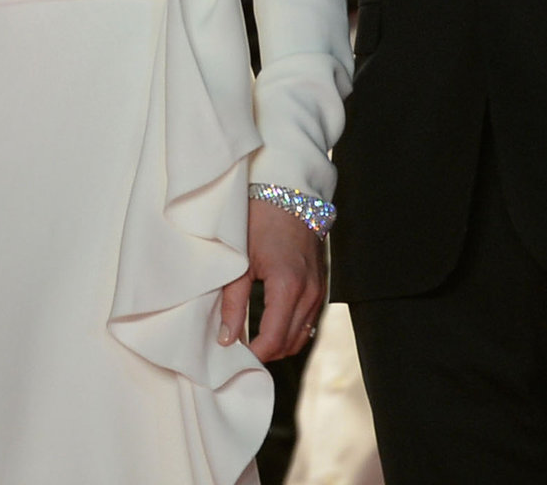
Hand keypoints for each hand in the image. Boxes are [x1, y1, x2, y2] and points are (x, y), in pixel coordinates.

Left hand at [218, 198, 325, 362]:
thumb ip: (233, 301)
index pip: (274, 339)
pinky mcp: (320, 287)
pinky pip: (308, 323)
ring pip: (301, 338)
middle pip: (289, 344)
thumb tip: (226, 338)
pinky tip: (268, 326)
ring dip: (277, 344)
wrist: (288, 190)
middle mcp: (310, 292)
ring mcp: (319, 290)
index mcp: (288, 285)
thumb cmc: (260, 219)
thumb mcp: (240, 259)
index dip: (253, 354)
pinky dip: (289, 332)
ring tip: (249, 341)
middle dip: (264, 353)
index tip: (231, 356)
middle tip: (236, 351)